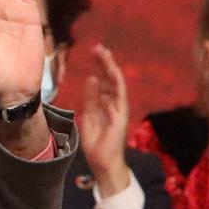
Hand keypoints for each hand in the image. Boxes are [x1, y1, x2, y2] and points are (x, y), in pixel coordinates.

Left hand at [79, 43, 134, 197]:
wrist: (102, 161)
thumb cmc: (96, 141)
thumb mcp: (88, 115)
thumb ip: (90, 98)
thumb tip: (91, 78)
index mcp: (104, 102)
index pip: (102, 80)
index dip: (98, 66)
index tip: (93, 52)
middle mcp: (114, 103)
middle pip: (110, 79)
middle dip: (104, 63)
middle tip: (98, 47)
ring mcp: (119, 109)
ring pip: (116, 85)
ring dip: (111, 70)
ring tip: (105, 55)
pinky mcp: (121, 117)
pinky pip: (119, 99)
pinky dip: (114, 87)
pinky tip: (109, 75)